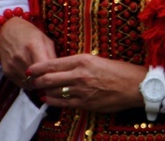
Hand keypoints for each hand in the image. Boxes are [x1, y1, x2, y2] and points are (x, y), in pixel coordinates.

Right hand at [0, 17, 56, 86]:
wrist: (6, 31)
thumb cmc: (29, 33)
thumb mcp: (45, 40)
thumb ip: (52, 56)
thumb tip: (59, 72)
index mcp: (33, 46)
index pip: (46, 70)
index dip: (54, 76)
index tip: (60, 78)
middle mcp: (21, 57)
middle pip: (38, 79)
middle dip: (47, 82)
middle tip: (54, 82)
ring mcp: (12, 65)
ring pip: (30, 84)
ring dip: (38, 85)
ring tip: (45, 80)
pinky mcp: (6, 72)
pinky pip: (21, 84)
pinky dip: (29, 84)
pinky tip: (34, 79)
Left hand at [27, 54, 146, 112]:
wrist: (135, 86)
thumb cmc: (120, 71)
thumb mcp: (98, 60)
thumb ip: (80, 64)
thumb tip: (63, 67)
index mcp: (83, 60)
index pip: (53, 63)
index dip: (38, 67)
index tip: (29, 69)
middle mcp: (80, 75)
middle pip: (49, 79)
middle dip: (36, 81)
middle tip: (30, 81)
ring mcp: (82, 91)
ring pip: (54, 91)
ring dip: (44, 91)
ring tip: (38, 90)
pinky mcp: (85, 103)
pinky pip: (63, 103)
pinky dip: (53, 101)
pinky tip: (48, 99)